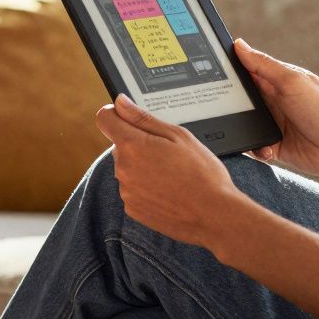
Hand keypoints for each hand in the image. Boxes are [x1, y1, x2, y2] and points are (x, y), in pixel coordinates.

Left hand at [95, 94, 245, 248]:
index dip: (117, 115)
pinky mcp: (132, 209)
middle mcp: (123, 169)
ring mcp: (126, 191)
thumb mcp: (178, 135)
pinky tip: (169, 190)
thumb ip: (143, 118)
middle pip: (120, 145)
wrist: (213, 215)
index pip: (105, 119)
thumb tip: (120, 103)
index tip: (131, 119)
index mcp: (132, 146)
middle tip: (168, 152)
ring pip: (128, 168)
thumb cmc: (201, 174)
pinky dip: (146, 188)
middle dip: (138, 144)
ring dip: (143, 167)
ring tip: (172, 174)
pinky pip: (134, 189)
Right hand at [235, 39, 318, 176]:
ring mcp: (274, 123)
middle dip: (231, 102)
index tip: (212, 68)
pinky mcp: (274, 145)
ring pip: (243, 121)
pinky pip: (252, 145)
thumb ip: (263, 65)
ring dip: (242, 126)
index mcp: (279, 80)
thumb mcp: (291, 82)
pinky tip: (266, 147)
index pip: (248, 69)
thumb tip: (239, 44)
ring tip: (250, 128)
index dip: (231, 68)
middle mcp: (275, 100)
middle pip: (242, 97)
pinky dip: (254, 147)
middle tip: (223, 106)